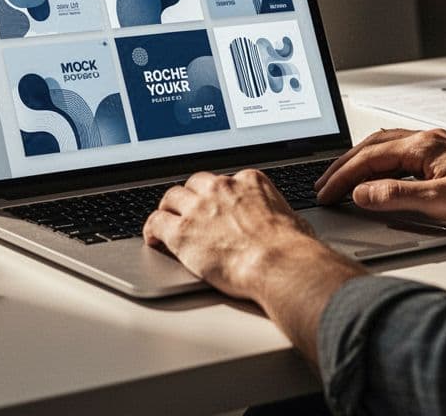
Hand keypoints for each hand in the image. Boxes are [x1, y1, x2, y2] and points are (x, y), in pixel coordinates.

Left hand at [144, 169, 365, 363]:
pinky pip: (156, 222)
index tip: (215, 205)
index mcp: (249, 181)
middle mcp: (221, 188)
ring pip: (171, 197)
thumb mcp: (293, 219)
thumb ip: (280, 215)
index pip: (225, 180)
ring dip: (169, 209)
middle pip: (195, 184)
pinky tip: (154, 238)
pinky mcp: (181, 231)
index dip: (217, 196)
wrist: (278, 264)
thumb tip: (288, 225)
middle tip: (189, 211)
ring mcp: (198, 208)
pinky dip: (152, 229)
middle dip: (191, 197)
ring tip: (166, 221)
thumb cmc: (291, 248)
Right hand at [315, 128, 445, 226]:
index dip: (342, 176)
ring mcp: (435, 145)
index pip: (369, 157)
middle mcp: (426, 139)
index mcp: (422, 145)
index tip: (325, 192)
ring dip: (359, 161)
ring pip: (385, 146)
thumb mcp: (439, 201)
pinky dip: (378, 161)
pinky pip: (399, 151)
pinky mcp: (443, 155)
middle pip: (372, 146)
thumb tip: (362, 193)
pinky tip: (377, 172)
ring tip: (342, 179)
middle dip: (343, 166)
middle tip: (323, 185)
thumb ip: (396, 196)